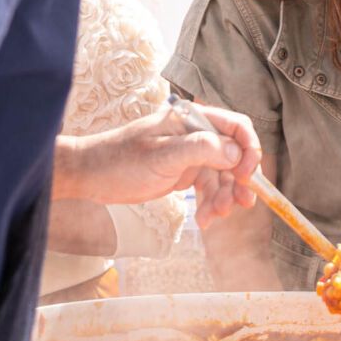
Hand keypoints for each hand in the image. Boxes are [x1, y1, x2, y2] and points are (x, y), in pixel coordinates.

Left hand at [59, 99, 260, 221]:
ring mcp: (190, 154)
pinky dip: (209, 203)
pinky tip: (204, 220)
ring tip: (215, 216)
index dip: (249, 150)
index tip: (246, 176)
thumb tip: (236, 153)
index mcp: (192, 119)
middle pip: (233, 154)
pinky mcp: (183, 172)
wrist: (91, 176)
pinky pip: (207, 187)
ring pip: (222, 175)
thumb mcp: (162, 155)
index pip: (236, 127)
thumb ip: (201, 149)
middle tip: (241, 204)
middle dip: (238, 181)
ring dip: (224, 197)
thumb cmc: (121, 161)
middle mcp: (195, 134)